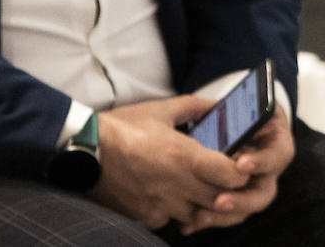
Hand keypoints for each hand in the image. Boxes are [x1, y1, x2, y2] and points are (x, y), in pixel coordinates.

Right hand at [92, 95, 250, 230]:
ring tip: (195, 185)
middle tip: (221, 176)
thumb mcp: (163, 110)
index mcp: (185, 156)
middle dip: (226, 188)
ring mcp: (161, 204)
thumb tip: (219, 104)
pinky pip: (170, 220)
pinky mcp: (145, 216)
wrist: (83, 149)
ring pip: (197, 213)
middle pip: (220, 198)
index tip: (238, 164)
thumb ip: (197, 106)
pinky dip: (175, 211)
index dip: (241, 171)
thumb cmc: (124, 127)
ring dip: (202, 202)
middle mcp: (177, 184)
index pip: (232, 175)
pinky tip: (169, 195)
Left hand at [179, 104, 295, 235]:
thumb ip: (235, 107)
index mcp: (276, 143)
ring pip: (245, 210)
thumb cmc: (244, 110)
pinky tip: (187, 225)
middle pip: (264, 193)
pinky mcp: (235, 199)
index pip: (277, 156)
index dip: (262, 162)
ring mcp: (252, 187)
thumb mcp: (245, 101)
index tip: (241, 164)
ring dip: (223, 216)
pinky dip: (206, 220)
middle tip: (219, 201)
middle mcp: (268, 170)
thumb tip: (216, 109)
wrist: (239, 121)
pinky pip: (225, 215)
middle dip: (242, 200)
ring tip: (199, 217)